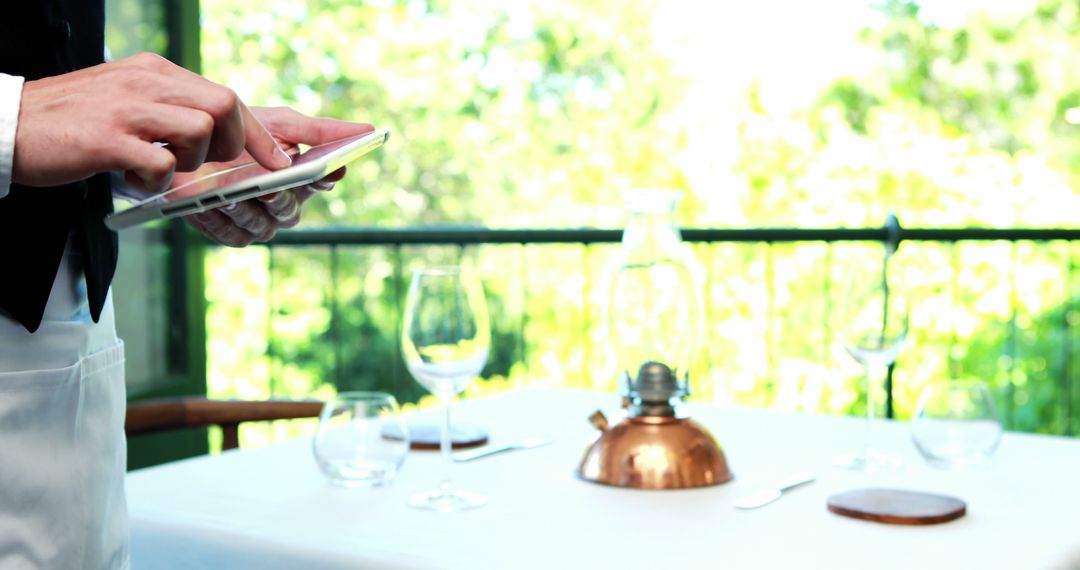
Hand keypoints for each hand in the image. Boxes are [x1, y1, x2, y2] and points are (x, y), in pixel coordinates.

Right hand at [12, 52, 290, 190]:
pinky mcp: (107, 140)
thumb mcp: (128, 101)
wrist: (8, 126)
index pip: (226, 97)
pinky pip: (160, 164)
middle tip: (205, 165)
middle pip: (225, 106)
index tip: (280, 161)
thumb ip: (170, 109)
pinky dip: (157, 182)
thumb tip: (217, 133)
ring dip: (191, 161)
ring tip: (157, 169)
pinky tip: (133, 181)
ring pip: (200, 129)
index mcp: (155, 73)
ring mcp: (127, 109)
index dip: (260, 134)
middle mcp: (146, 83)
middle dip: (232, 145)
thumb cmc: (73, 123)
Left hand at [183, 107, 372, 246]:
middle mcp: (284, 205)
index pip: (320, 181)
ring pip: (262, 226)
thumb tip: (367, 130)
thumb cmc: (241, 133)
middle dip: (278, 199)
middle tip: (268, 189)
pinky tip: (207, 205)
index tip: (331, 168)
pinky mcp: (231, 235)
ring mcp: (259, 223)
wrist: (189, 144)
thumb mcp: (278, 124)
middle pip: (290, 210)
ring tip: (229, 195)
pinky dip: (219, 220)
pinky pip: (232, 235)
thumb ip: (318, 130)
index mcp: (302, 180)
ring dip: (244, 210)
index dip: (324, 178)